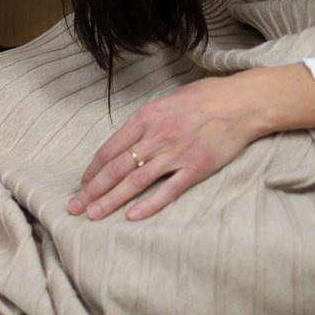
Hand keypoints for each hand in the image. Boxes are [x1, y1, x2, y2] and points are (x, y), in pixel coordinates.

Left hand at [69, 65, 314, 221]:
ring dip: (112, 200)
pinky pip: (168, 190)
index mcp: (145, 118)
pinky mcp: (196, 168)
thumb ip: (146, 122)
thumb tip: (128, 140)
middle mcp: (156, 136)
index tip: (82, 185)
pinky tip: (132, 216)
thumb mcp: (167, 102)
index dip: (93, 170)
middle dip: (93, 190)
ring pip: (136, 181)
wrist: (240, 103)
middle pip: (117, 168)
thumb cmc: (204, 98)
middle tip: (74, 207)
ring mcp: (175, 154)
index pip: (110, 149)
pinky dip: (149, 204)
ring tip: (94, 215)